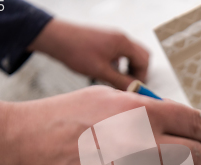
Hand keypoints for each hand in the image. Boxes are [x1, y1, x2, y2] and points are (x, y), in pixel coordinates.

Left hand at [28, 19, 148, 90]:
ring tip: (120, 80)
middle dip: (139, 72)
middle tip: (130, 85)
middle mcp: (121, 38)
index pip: (143, 61)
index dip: (141, 77)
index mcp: (123, 43)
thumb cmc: (77, 52)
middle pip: (141, 56)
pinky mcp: (105, 40)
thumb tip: (134, 90)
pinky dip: (121, 63)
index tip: (135, 89)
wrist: (56, 38)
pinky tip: (110, 71)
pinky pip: (121, 52)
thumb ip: (120, 81)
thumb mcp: (101, 71)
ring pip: (131, 54)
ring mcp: (113, 38)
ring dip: (130, 68)